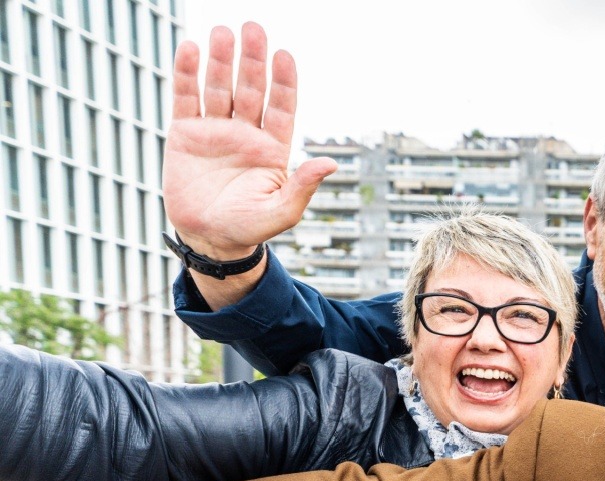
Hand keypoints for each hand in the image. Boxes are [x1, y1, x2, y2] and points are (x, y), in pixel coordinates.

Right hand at [163, 23, 337, 259]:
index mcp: (272, 148)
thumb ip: (302, 187)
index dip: (283, 81)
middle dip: (253, 60)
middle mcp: (246, 133)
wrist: (209, 239)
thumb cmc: (249, 228)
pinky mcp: (185, 134)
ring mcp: (215, 130)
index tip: (284, 55)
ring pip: (219, 87)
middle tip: (253, 28)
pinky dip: (186, 74)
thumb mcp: (281, 212)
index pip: (282, 106)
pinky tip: (189, 49)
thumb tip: (330, 163)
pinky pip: (186, 98)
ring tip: (222, 32)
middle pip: (251, 89)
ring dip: (221, 60)